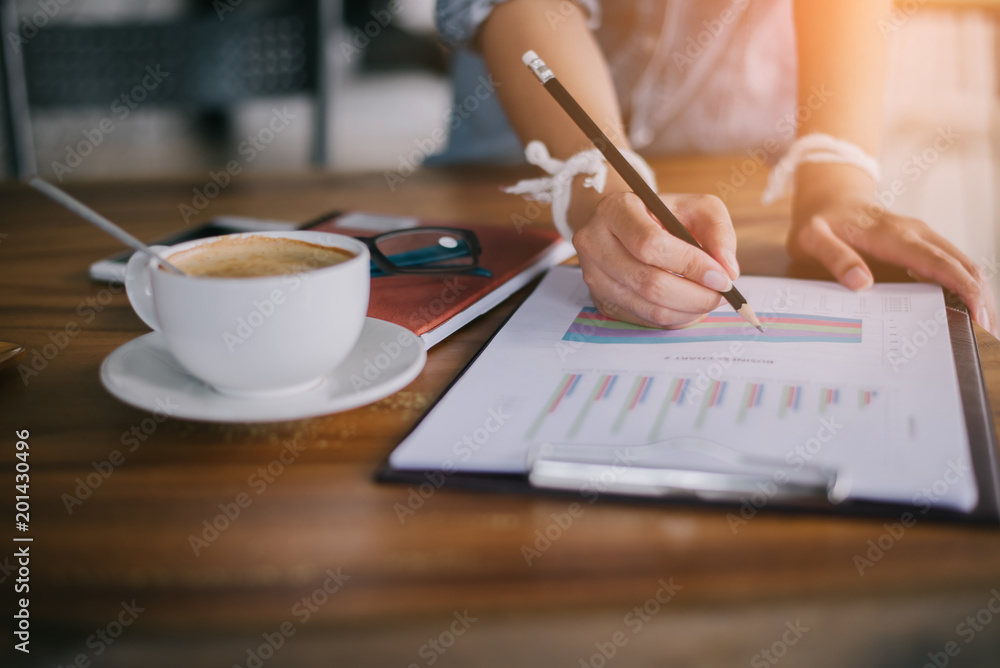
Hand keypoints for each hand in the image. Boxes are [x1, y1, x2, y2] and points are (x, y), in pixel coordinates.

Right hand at [572, 191, 740, 326]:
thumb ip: (718, 231)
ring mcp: (593, 275)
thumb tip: (727, 270)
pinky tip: (688, 306)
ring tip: (708, 300)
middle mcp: (594, 242)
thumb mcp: (695, 208)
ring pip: (647, 306)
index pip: (651, 244)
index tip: (722, 277)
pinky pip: (643, 318)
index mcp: (615, 210)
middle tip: (720, 295)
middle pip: (648, 282)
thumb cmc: (664, 216)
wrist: (626, 227)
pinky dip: (674, 318)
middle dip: (694, 295)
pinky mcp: (601, 300)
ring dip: (687, 310)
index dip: (690, 265)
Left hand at [789, 164, 997, 335]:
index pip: (938, 262)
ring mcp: (923, 237)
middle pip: (962, 264)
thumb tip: (860, 282)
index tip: (978, 315)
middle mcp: (916, 233)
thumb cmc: (820, 222)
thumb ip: (834, 257)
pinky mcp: (923, 243)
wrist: (829, 199)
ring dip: (978, 293)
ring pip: (964, 263)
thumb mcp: (813, 239)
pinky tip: (967, 309)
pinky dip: (966, 285)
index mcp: (892, 234)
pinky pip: (953, 263)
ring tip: (984, 327)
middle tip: (988, 334)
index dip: (963, 287)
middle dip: (981, 298)